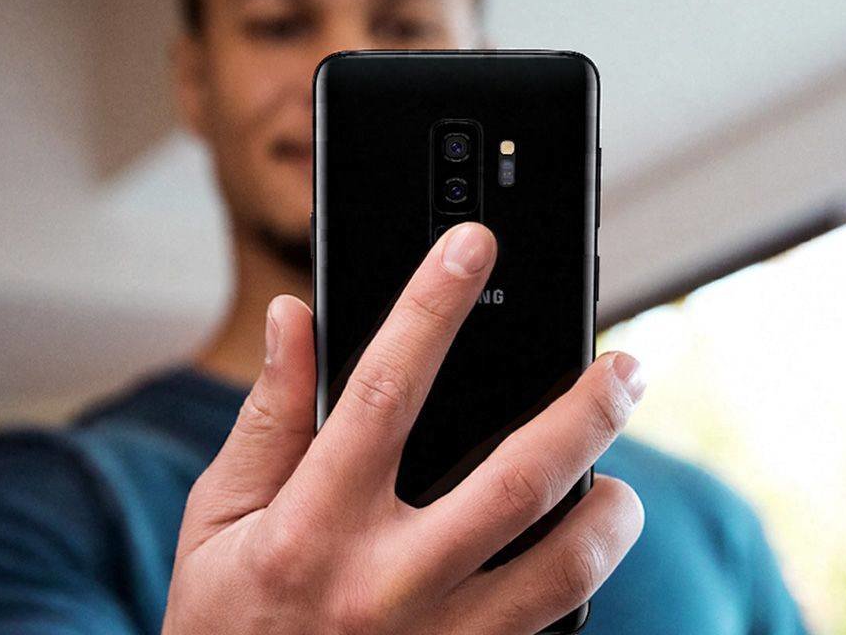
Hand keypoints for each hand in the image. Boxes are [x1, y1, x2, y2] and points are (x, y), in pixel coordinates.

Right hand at [162, 223, 644, 634]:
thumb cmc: (226, 625)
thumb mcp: (219, 518)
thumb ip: (269, 417)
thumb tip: (295, 320)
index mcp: (313, 526)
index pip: (384, 390)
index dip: (431, 307)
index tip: (471, 249)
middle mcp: (385, 583)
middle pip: (516, 480)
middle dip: (586, 412)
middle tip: (626, 369)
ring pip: (563, 567)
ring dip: (610, 514)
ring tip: (617, 482)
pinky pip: (553, 626)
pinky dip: (582, 581)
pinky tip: (579, 552)